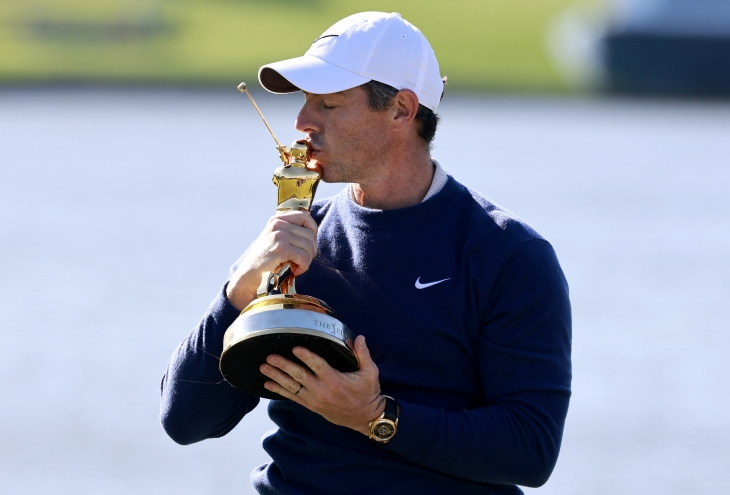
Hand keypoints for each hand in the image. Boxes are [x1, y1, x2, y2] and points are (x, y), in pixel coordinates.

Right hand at [226, 210, 317, 309]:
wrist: (249, 275)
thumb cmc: (266, 260)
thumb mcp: (276, 239)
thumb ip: (291, 232)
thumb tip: (313, 234)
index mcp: (277, 219)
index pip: (305, 216)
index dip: (313, 230)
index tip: (309, 244)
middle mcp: (278, 224)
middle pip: (310, 234)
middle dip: (311, 250)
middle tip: (302, 261)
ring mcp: (279, 236)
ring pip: (309, 246)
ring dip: (307, 260)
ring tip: (297, 266)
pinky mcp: (281, 249)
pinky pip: (304, 257)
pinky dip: (303, 266)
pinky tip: (295, 271)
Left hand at [260, 335, 384, 435]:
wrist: (365, 418)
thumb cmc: (368, 393)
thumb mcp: (370, 372)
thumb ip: (363, 354)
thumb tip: (358, 337)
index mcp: (335, 380)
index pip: (318, 366)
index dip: (306, 356)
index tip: (295, 348)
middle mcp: (322, 391)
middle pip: (299, 376)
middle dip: (283, 365)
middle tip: (270, 357)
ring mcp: (315, 400)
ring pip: (292, 387)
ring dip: (277, 377)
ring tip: (264, 368)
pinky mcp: (312, 406)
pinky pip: (293, 398)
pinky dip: (279, 391)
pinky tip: (268, 384)